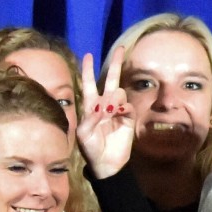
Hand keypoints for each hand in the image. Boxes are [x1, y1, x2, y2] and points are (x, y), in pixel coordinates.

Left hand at [76, 48, 134, 178]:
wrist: (105, 163)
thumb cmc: (89, 148)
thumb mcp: (83, 134)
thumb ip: (89, 119)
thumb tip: (101, 107)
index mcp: (90, 106)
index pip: (89, 84)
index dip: (89, 70)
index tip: (89, 55)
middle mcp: (104, 105)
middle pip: (110, 80)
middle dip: (115, 64)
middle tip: (121, 48)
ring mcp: (117, 111)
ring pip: (119, 92)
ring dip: (113, 98)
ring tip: (109, 112)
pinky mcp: (128, 118)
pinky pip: (127, 106)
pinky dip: (122, 109)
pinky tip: (118, 115)